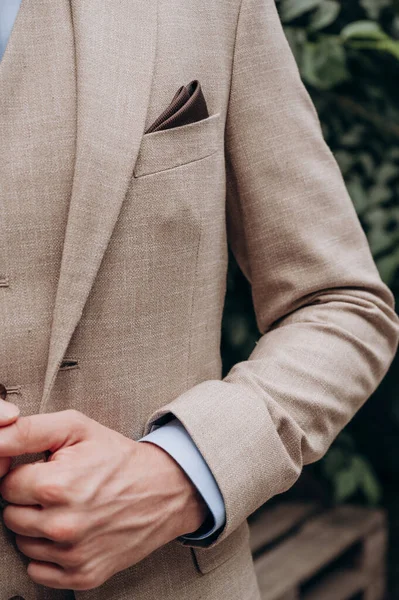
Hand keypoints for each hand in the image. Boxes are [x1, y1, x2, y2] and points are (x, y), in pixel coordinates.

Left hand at [0, 410, 206, 589]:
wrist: (164, 489)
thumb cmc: (118, 458)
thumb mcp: (76, 428)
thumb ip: (26, 431)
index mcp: (56, 486)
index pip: (5, 486)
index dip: (25, 475)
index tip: (45, 471)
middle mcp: (62, 525)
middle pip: (10, 517)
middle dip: (28, 501)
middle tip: (58, 488)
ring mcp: (73, 554)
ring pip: (22, 543)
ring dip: (37, 527)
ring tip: (68, 508)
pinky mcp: (84, 575)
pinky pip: (38, 571)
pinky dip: (48, 554)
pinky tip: (70, 532)